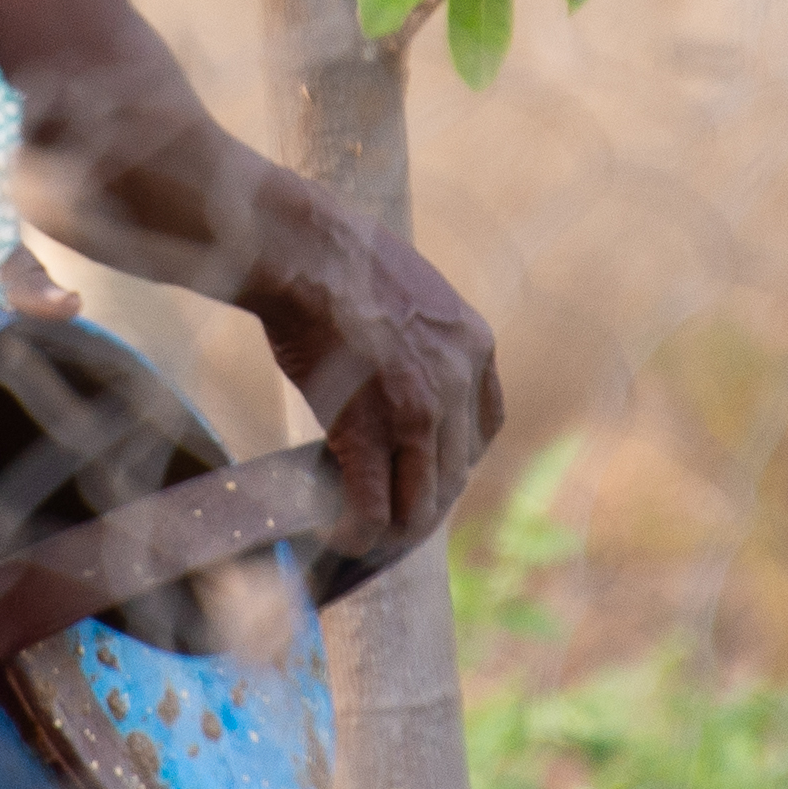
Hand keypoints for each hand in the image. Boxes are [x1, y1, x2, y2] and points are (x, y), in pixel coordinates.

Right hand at [247, 209, 500, 572]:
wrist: (301, 249)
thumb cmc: (337, 257)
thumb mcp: (410, 288)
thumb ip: (421, 334)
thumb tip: (397, 363)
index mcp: (474, 342)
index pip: (486, 426)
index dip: (457, 459)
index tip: (428, 470)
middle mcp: (458, 381)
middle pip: (453, 472)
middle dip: (423, 501)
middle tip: (391, 516)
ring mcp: (418, 410)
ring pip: (420, 500)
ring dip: (394, 527)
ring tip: (365, 537)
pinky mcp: (371, 431)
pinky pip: (374, 505)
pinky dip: (359, 532)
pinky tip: (341, 539)